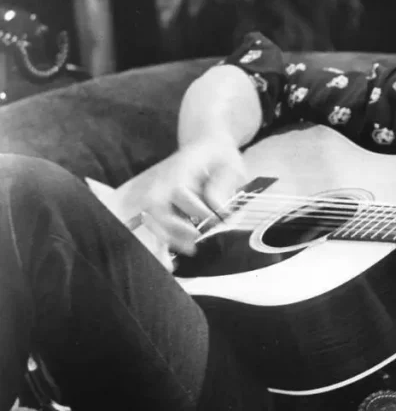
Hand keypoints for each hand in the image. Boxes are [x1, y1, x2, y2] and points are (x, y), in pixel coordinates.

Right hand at [134, 134, 246, 255]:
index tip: (214, 219)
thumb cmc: (220, 156)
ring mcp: (158, 193)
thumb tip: (218, 207)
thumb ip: (223, 183)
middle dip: (170, 229)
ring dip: (163, 240)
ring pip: (150, 219)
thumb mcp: (230, 164)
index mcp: (181, 168)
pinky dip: (159, 244)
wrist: (206, 145)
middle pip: (154, 206)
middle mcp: (163, 181)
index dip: (194, 208)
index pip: (178, 190)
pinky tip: (168, 265)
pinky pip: (154, 226)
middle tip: (193, 245)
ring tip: (181, 258)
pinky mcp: (160, 205)